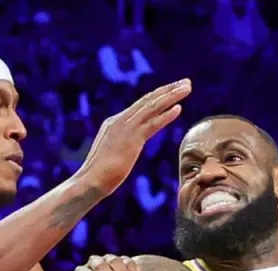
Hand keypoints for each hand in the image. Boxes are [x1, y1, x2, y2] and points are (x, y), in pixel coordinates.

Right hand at [77, 79, 191, 192]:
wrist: (90, 181)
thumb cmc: (98, 174)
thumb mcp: (110, 154)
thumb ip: (119, 147)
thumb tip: (125, 150)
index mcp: (114, 123)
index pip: (140, 105)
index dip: (158, 96)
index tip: (172, 89)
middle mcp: (120, 121)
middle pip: (148, 100)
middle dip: (168, 90)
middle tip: (186, 82)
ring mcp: (125, 128)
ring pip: (152, 107)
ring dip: (172, 96)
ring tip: (187, 87)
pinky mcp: (132, 139)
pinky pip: (152, 124)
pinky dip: (166, 115)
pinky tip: (179, 108)